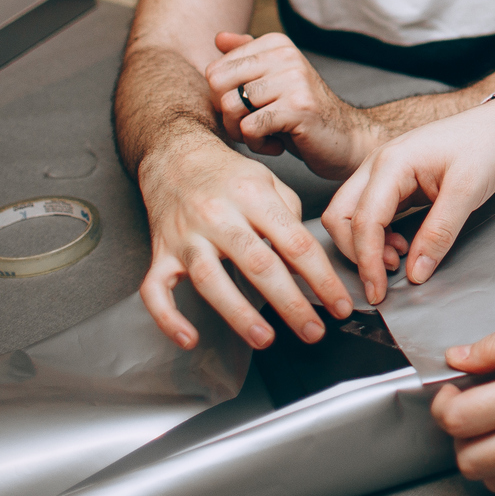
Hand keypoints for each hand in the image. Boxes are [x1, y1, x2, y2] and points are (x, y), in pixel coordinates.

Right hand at [137, 132, 353, 348]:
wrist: (174, 156)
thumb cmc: (227, 175)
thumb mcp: (268, 182)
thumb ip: (290, 220)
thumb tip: (305, 266)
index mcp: (253, 196)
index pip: (295, 242)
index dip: (322, 278)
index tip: (339, 305)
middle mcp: (219, 215)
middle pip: (259, 264)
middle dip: (290, 303)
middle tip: (313, 331)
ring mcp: (186, 236)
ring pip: (211, 280)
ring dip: (239, 314)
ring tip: (265, 338)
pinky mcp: (160, 253)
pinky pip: (155, 290)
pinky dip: (168, 318)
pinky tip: (188, 339)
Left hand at [206, 31, 386, 178]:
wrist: (346, 139)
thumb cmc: (301, 113)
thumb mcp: (273, 81)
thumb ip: (246, 58)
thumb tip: (218, 37)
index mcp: (277, 45)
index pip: (215, 70)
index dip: (222, 98)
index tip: (248, 110)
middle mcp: (286, 55)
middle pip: (217, 86)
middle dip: (225, 114)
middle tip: (250, 126)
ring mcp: (294, 79)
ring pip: (231, 107)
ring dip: (241, 132)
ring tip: (264, 135)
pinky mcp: (299, 108)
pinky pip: (250, 128)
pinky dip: (258, 145)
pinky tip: (277, 145)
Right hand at [321, 96, 494, 302]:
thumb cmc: (484, 147)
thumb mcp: (468, 190)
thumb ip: (440, 232)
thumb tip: (416, 272)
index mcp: (392, 162)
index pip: (364, 220)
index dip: (367, 261)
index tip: (379, 291)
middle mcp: (378, 165)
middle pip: (340, 216)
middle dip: (356, 252)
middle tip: (386, 277)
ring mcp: (381, 173)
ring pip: (350, 216)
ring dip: (366, 245)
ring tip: (400, 259)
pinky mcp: (391, 183)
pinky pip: (369, 214)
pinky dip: (377, 236)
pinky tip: (402, 245)